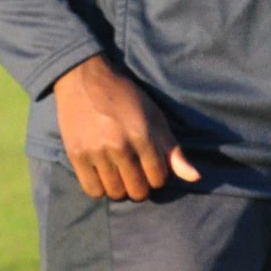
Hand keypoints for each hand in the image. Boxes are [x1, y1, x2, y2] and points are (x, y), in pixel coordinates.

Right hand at [53, 55, 201, 201]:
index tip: (150, 167)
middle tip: (134, 174)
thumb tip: (195, 177)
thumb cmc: (124, 97)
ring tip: (118, 174)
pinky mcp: (76, 155)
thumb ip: (173, 150)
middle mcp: (120, 146)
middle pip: (137, 191)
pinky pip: (92, 190)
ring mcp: (96, 152)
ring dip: (120, 188)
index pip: (158, 179)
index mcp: (143, 135)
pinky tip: (102, 176)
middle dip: (140, 186)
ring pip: (115, 193)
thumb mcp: (154, 117)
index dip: (157, 176)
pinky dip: (99, 188)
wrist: (84, 78)